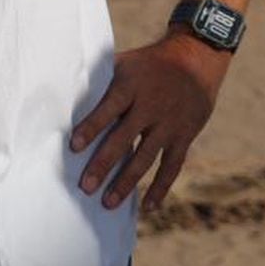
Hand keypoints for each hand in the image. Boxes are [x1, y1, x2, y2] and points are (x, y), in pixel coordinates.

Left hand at [69, 32, 229, 213]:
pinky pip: (172, 166)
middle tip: (85, 187)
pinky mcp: (184, 136)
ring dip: (126, 182)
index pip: (109, 108)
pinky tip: (147, 207)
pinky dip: (161, 187)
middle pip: (124, 138)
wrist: (197, 59)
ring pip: (146, 157)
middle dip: (104, 164)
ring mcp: (169, 123)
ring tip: (108, 203)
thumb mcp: (127, 62)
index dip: (92, 126)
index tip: (74, 146)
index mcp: (131, 85)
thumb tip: (67, 92)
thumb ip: (102, 79)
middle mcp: (150, 106)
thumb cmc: (150, 63)